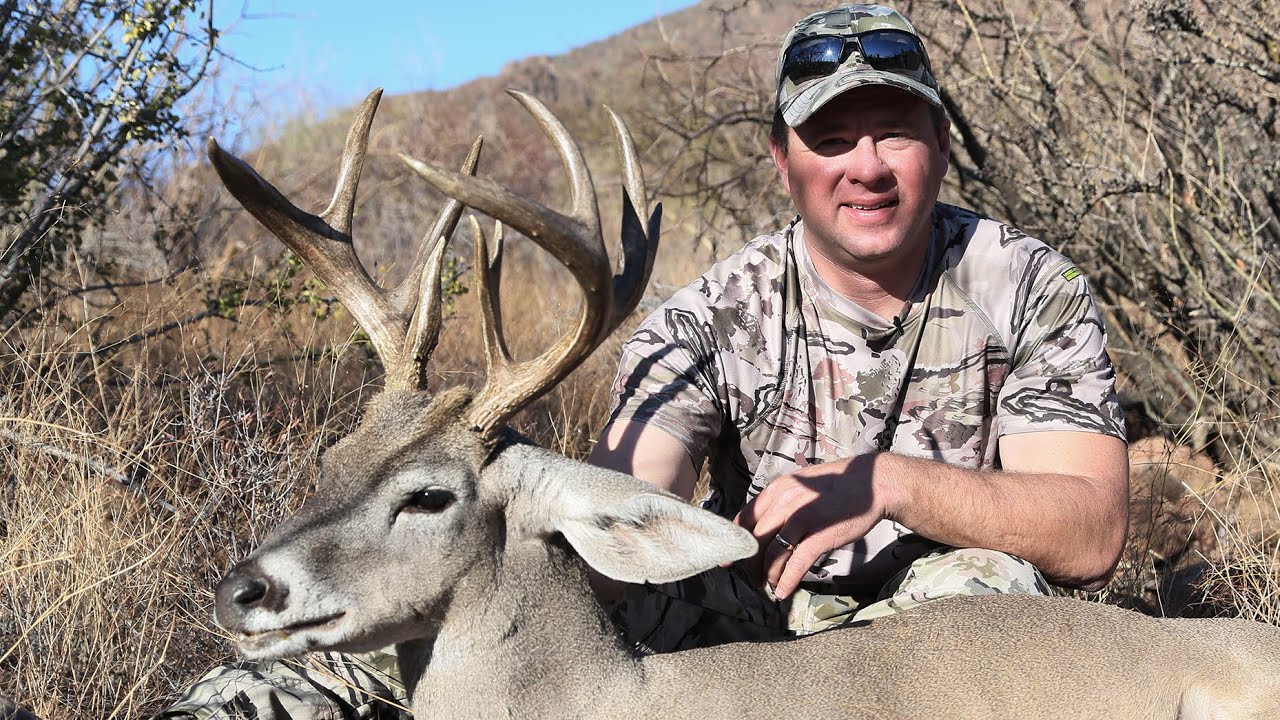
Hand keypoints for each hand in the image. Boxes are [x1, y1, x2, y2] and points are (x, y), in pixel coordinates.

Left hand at [733, 453, 891, 599]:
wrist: (872, 483)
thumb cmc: (836, 487)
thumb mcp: (801, 486)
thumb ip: (781, 503)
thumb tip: (765, 527)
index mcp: (776, 490)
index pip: (744, 518)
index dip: (734, 541)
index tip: (729, 560)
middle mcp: (784, 502)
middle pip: (755, 541)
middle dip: (752, 565)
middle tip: (755, 579)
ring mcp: (801, 519)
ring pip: (772, 555)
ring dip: (768, 576)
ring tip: (770, 586)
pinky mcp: (819, 535)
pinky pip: (795, 564)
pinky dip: (786, 581)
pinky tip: (782, 592)